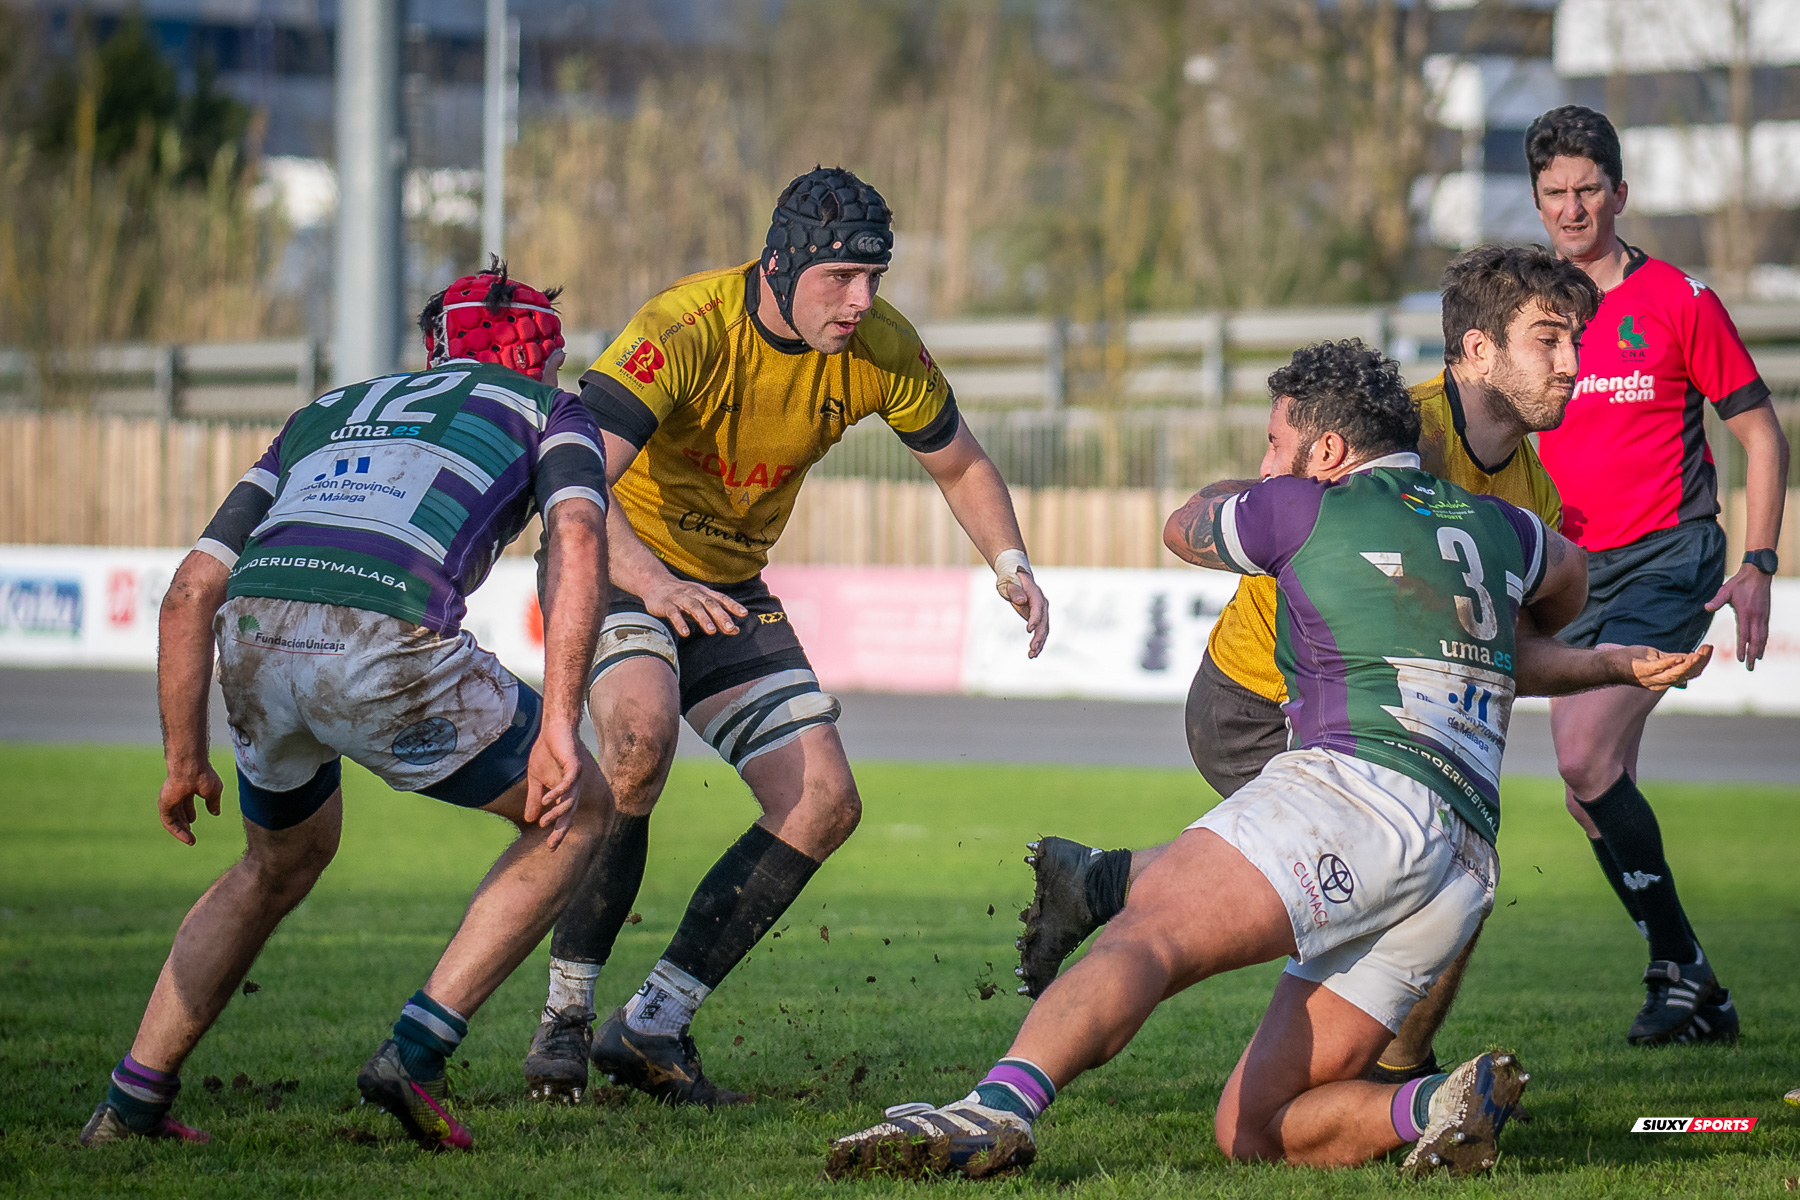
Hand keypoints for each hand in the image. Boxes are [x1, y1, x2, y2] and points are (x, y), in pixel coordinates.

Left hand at [158, 762, 223, 844]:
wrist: (191, 768)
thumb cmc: (202, 775)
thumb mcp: (213, 791)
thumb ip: (213, 802)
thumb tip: (215, 813)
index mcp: (186, 788)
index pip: (185, 804)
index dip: (189, 814)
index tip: (193, 822)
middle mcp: (175, 794)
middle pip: (178, 813)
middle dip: (184, 824)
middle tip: (190, 835)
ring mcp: (169, 799)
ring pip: (173, 820)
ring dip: (181, 831)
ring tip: (190, 840)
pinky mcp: (164, 805)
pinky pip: (169, 823)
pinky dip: (177, 831)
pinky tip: (186, 837)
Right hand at [524, 722, 581, 849]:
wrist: (554, 728)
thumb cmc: (546, 752)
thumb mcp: (535, 779)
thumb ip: (534, 799)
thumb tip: (530, 820)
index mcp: (565, 793)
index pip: (563, 816)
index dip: (558, 832)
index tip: (549, 848)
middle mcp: (574, 788)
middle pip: (569, 814)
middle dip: (561, 830)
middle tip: (551, 845)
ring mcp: (576, 777)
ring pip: (570, 801)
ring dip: (557, 813)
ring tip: (544, 823)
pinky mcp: (575, 765)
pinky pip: (569, 783)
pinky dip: (558, 792)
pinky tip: (547, 800)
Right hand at [641, 576, 748, 637]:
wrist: (655, 583)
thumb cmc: (683, 597)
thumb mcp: (701, 604)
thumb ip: (717, 616)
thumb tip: (735, 630)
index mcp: (704, 593)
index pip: (721, 599)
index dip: (732, 605)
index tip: (744, 614)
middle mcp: (694, 593)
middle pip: (710, 604)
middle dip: (721, 616)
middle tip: (730, 628)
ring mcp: (680, 598)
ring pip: (694, 607)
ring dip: (704, 619)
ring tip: (712, 631)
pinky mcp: (666, 604)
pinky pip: (674, 613)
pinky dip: (680, 623)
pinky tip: (686, 633)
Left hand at [998, 570, 1048, 658]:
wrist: (1019, 579)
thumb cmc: (1012, 581)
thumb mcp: (1010, 584)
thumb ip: (1014, 591)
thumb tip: (1020, 601)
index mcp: (1036, 595)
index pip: (1038, 609)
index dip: (1035, 619)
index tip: (1029, 630)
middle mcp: (1043, 605)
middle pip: (1044, 622)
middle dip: (1039, 636)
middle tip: (1032, 648)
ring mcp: (1042, 612)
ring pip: (1044, 630)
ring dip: (1039, 643)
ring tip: (1031, 655)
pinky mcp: (1039, 619)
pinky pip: (1040, 632)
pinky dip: (1038, 643)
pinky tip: (1032, 654)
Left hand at [1614, 644, 1713, 691]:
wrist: (1610, 664)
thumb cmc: (1633, 661)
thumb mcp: (1657, 659)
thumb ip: (1674, 660)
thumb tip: (1692, 660)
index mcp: (1667, 679)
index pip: (1690, 673)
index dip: (1702, 662)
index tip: (1709, 648)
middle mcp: (1661, 682)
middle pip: (1687, 674)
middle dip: (1700, 662)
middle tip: (1708, 648)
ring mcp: (1651, 678)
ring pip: (1675, 673)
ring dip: (1689, 664)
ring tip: (1699, 654)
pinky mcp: (1641, 670)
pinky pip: (1658, 668)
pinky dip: (1670, 663)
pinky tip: (1680, 657)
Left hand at [1705, 565, 1772, 668]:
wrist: (1758, 574)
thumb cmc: (1740, 583)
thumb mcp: (1725, 590)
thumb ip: (1716, 601)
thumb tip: (1706, 607)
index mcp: (1745, 613)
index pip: (1744, 635)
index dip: (1743, 647)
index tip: (1741, 659)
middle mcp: (1756, 617)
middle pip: (1755, 640)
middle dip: (1752, 654)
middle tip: (1750, 667)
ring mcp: (1763, 616)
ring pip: (1762, 637)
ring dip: (1759, 649)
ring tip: (1757, 660)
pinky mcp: (1765, 614)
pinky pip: (1765, 631)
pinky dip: (1764, 641)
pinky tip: (1762, 647)